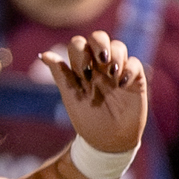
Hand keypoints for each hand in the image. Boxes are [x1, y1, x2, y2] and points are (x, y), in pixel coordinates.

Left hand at [37, 30, 146, 155]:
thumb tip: (43, 54)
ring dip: (115, 55)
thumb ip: (60, 75)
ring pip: (119, 46)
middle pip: (99, 37)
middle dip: (99, 43)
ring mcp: (118, 71)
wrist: (106, 140)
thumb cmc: (86, 119)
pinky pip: (135, 63)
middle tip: (100, 62)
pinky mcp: (135, 79)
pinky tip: (122, 85)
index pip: (79, 44)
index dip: (80, 51)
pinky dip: (129, 70)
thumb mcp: (71, 97)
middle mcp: (99, 66)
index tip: (83, 73)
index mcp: (82, 68)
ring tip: (112, 75)